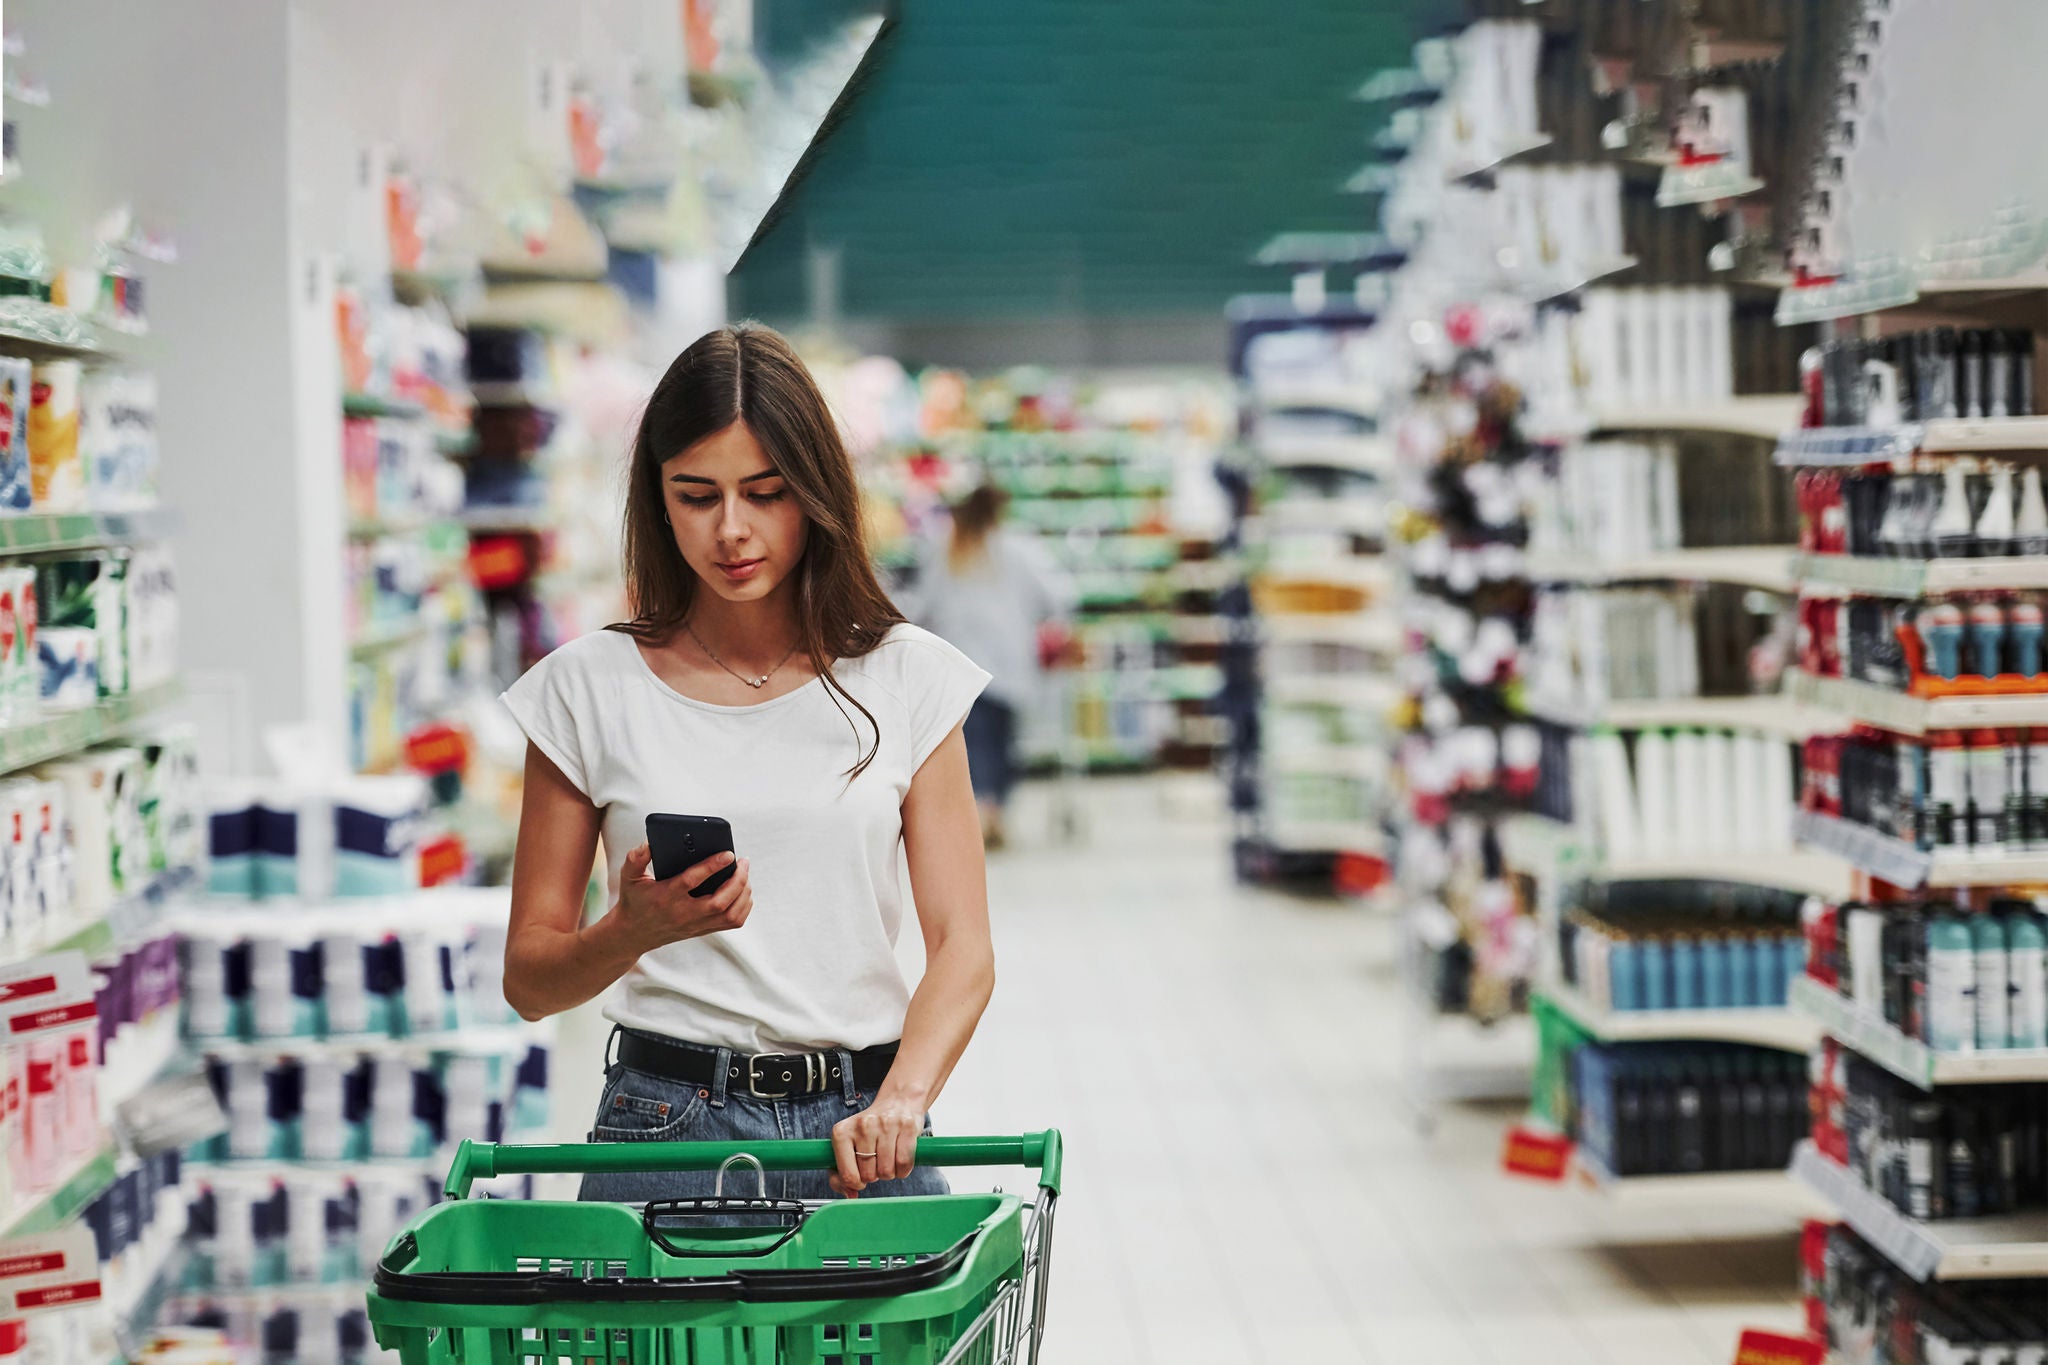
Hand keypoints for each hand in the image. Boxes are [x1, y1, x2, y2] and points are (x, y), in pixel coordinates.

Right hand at [608, 843, 752, 954]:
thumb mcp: (629, 877)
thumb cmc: (634, 900)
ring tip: (744, 874)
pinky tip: (743, 890)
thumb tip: (650, 843)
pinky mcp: (703, 930)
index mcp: (666, 897)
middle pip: (719, 902)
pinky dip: (744, 906)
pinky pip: (732, 922)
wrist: (633, 934)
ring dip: (743, 893)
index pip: (691, 881)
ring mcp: (695, 924)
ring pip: (730, 914)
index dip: (712, 866)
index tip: (728, 854)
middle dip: (738, 881)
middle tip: (743, 861)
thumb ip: (636, 858)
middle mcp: (683, 913)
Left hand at [829, 1093, 925, 1196]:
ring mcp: (885, 1125)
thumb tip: (851, 1195)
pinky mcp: (906, 1127)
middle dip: (874, 1175)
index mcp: (842, 1132)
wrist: (898, 1101)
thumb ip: (841, 1174)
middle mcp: (862, 1126)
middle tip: (876, 1162)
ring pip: (887, 1172)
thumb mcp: (849, 1146)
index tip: (860, 1179)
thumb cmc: (871, 1129)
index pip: (847, 1174)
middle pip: (869, 1175)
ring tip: (887, 1159)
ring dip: (889, 1173)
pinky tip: (899, 1159)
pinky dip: (903, 1170)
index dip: (855, 1183)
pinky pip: (904, 1164)